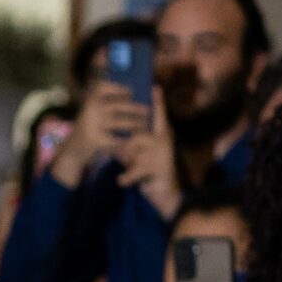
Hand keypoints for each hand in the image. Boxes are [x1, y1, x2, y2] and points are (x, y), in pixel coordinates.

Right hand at [51, 82, 149, 185]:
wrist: (73, 149)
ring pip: (122, 122)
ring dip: (136, 124)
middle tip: (147, 111)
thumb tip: (133, 92)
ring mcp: (93, 124)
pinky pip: (117, 139)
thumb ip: (107, 101)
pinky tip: (132, 139)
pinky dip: (127, 140)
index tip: (131, 92)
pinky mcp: (96, 140)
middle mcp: (91, 109)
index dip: (120, 88)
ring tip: (144, 125)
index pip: (106, 87)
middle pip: (120, 106)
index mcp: (90, 99)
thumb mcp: (92, 110)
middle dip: (136, 108)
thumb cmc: (89, 126)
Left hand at [116, 87, 180, 217]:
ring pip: (134, 149)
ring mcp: (162, 153)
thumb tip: (115, 136)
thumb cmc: (149, 172)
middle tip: (127, 157)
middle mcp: (164, 140)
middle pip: (137, 133)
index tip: (154, 86)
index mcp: (161, 134)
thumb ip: (128, 145)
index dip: (156, 102)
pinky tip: (122, 181)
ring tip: (129, 171)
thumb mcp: (137, 156)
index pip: (158, 115)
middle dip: (126, 147)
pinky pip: (134, 170)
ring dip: (128, 162)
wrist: (165, 194)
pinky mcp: (158, 167)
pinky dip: (126, 178)